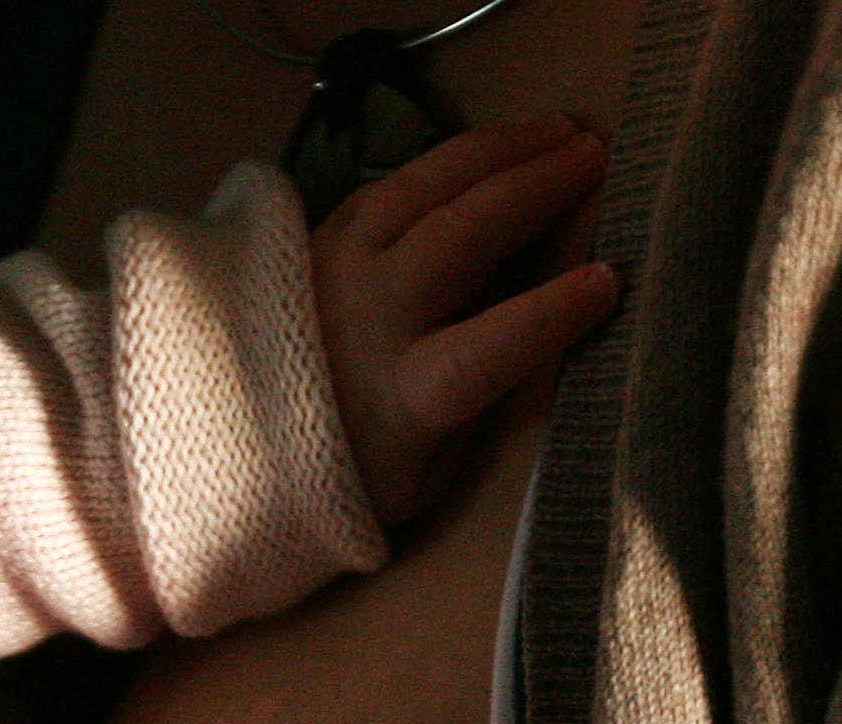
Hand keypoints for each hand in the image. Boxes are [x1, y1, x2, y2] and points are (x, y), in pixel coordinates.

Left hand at [313, 116, 622, 523]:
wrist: (232, 450)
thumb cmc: (351, 473)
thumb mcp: (424, 474)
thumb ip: (480, 407)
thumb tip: (543, 333)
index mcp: (401, 395)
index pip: (486, 348)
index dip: (551, 313)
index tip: (609, 280)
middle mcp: (366, 319)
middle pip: (457, 237)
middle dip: (534, 189)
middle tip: (596, 156)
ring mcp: (334, 268)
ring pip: (421, 189)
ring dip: (498, 152)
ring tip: (557, 131)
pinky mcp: (315, 239)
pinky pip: (389, 184)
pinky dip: (447, 162)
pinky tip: (490, 151)